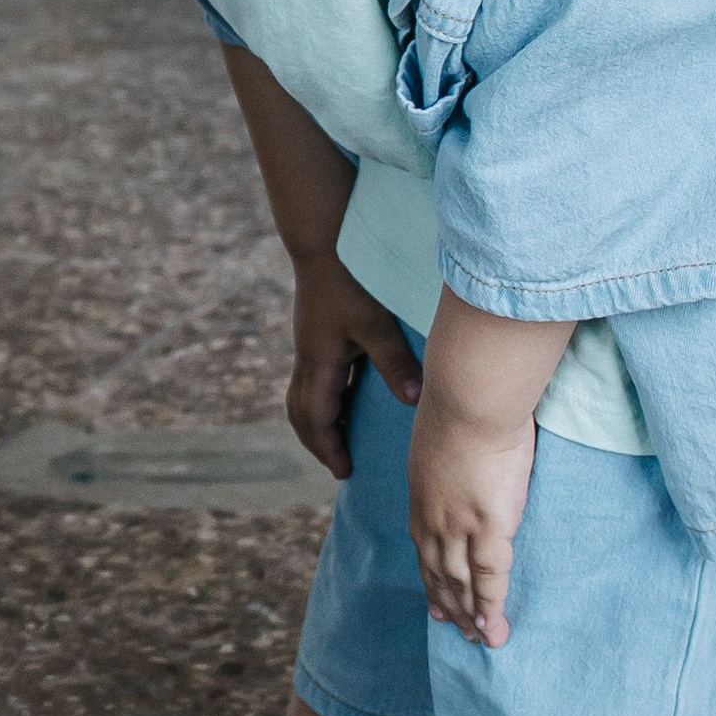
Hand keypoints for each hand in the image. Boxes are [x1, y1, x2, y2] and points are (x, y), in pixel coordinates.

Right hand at [286, 256, 421, 480]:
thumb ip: (395, 362)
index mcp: (320, 363)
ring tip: (340, 438)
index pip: (317, 419)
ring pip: (302, 396)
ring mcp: (309, 345)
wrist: (322, 242)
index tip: (344, 472)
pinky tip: (345, 398)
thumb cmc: (350, 281)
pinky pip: (312, 379)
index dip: (329, 448)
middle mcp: (308, 358)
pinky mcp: (315, 333)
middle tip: (340, 464)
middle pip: (301, 413)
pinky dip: (325, 399)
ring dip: (318, 422)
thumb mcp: (376, 324)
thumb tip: (414, 402)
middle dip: (318, 442)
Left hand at [407, 385, 536, 645]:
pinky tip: (495, 629)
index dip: (432, 579)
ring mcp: (458, 527)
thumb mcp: (441, 439)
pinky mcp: (488, 527)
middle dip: (449, 605)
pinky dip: (490, 607)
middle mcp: (433, 520)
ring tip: (480, 641)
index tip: (436, 604)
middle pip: (439, 573)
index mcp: (421, 498)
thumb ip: (449, 461)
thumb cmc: (462, 404)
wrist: (470, 397)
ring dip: (470, 616)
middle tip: (457, 631)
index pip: (425, 548)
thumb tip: (463, 461)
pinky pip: (490, 579)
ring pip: (461, 583)